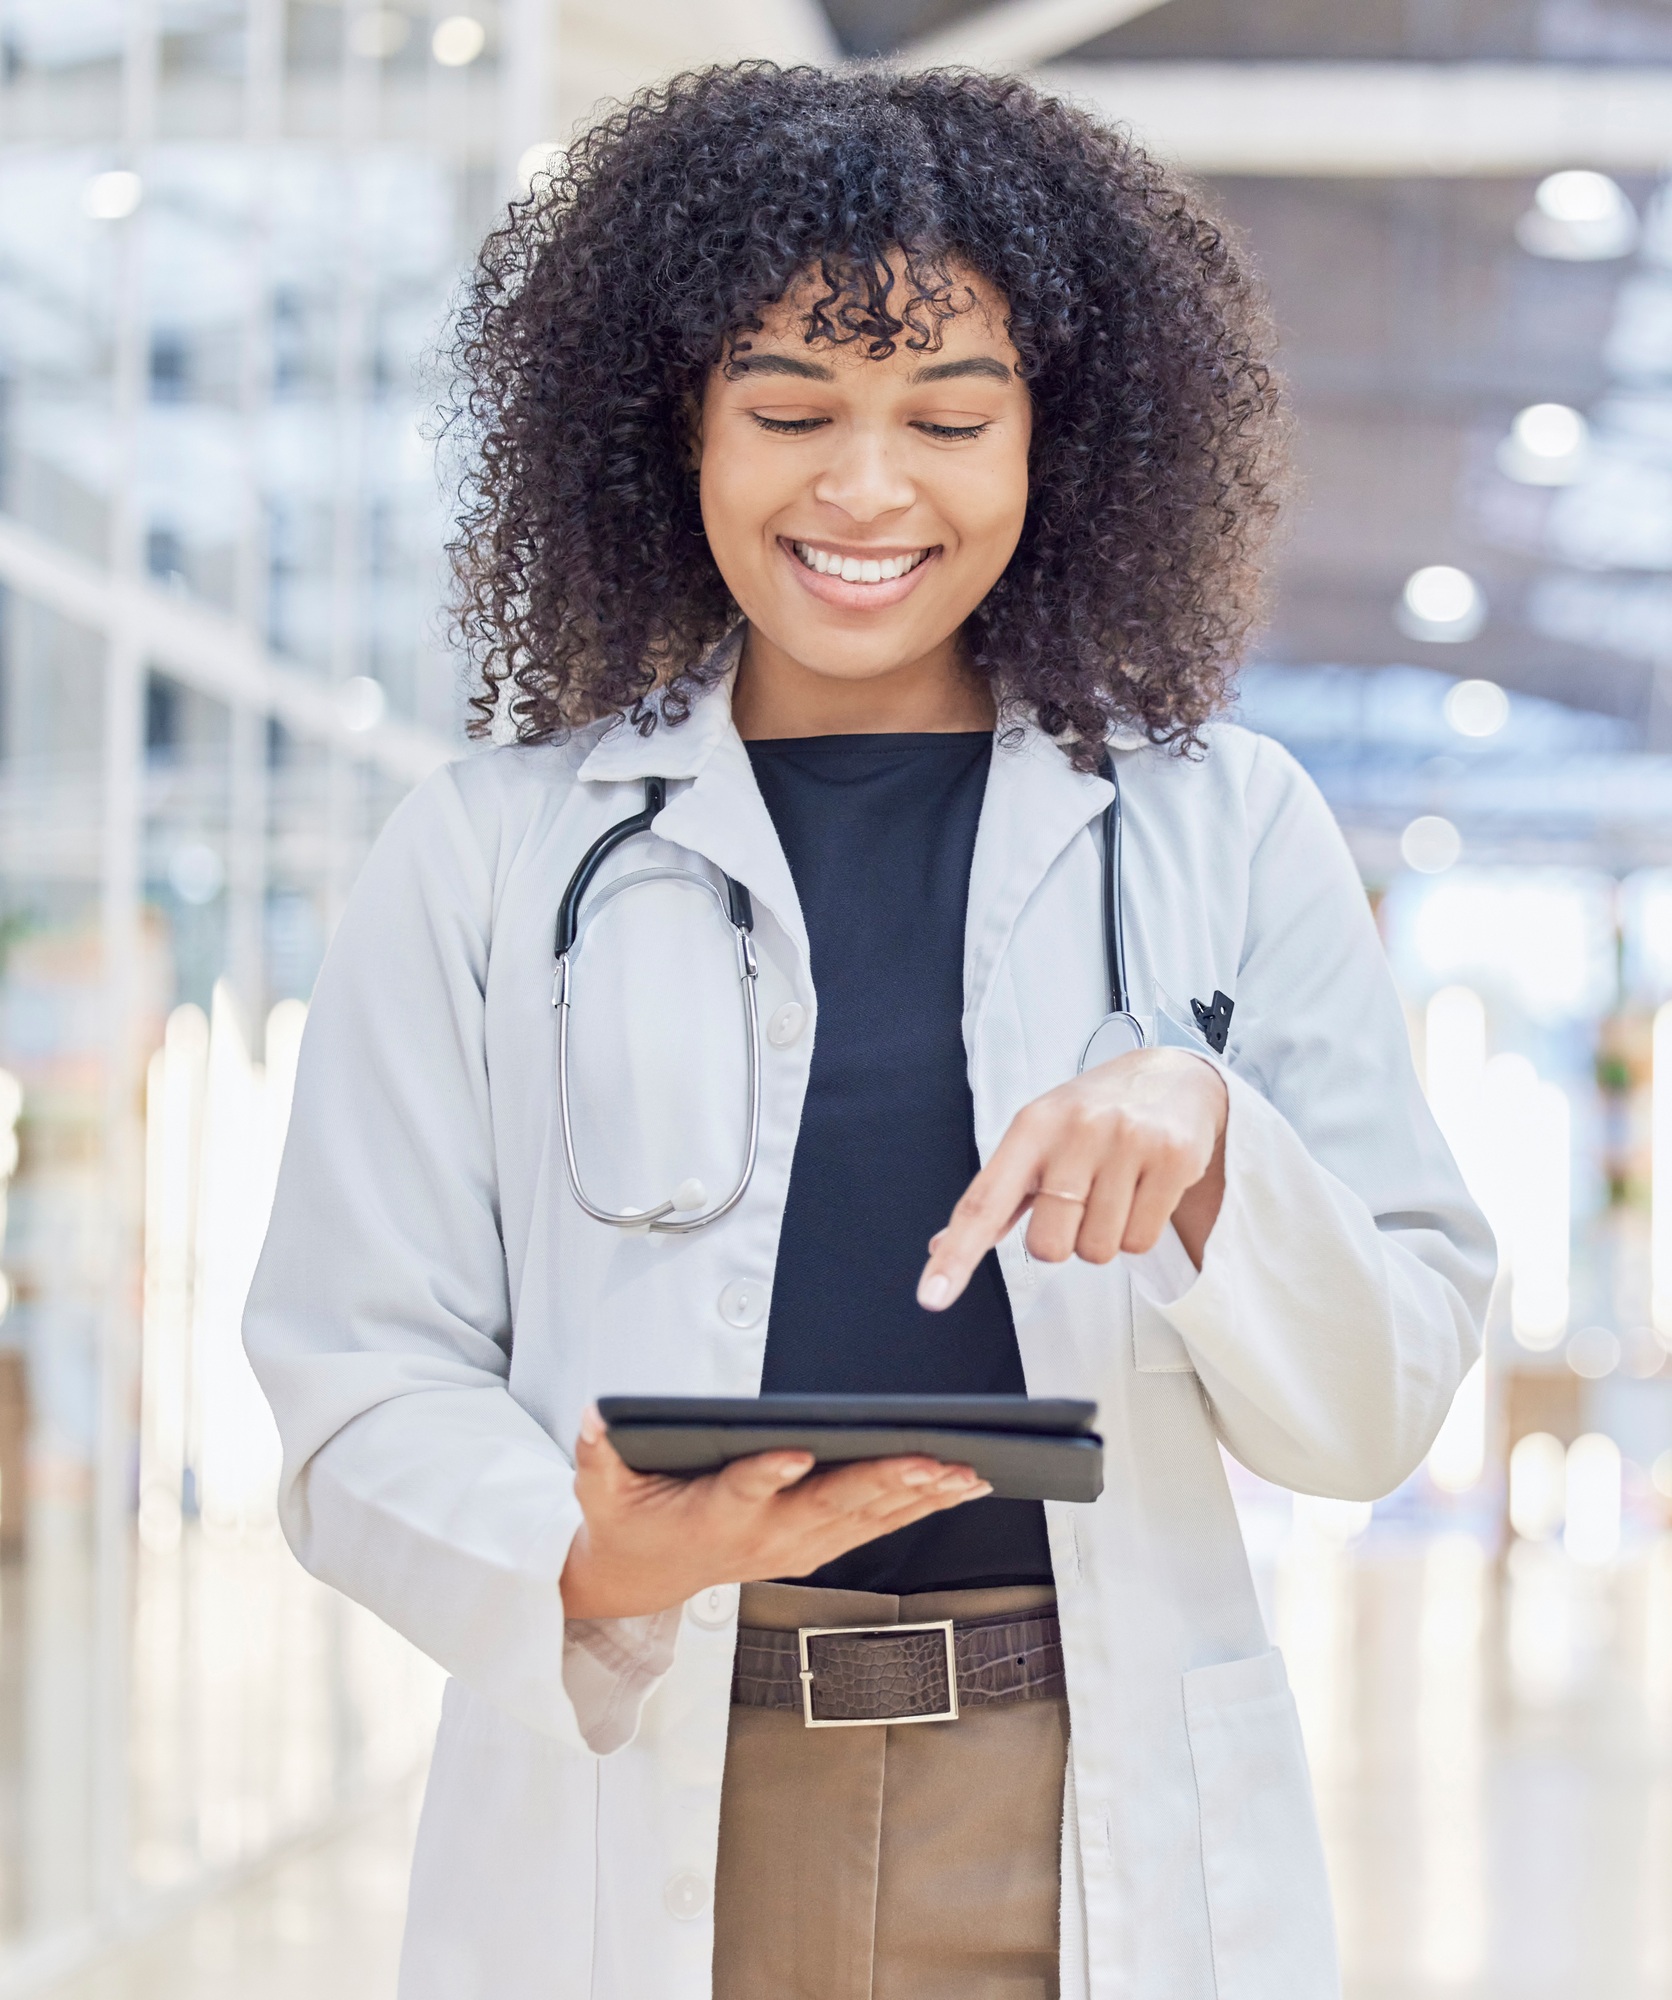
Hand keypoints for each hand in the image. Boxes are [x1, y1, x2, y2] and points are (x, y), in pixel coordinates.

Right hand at [560, 1406, 992, 1618]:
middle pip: (828, 1505)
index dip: (768, 1473)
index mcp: (714, 1513)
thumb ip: (599, 1454)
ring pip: (866, 1519)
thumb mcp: (601, 1487)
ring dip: (918, 1496)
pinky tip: (960, 1485)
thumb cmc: (630, 1520)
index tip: (795, 1452)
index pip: (743, 1489)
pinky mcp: (817, 1548)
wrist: (643, 1577)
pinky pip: (876, 1526)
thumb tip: (594, 1419)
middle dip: (882, 1482)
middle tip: (929, 1459)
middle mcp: (766, 1535)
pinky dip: (920, 1506)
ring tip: (966, 1470)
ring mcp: (797, 1547)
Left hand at [916, 1046, 1227, 1311]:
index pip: (984, 1201)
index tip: (932, 1296)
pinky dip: (1137, 1232)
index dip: (957, 1253)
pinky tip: (1143, 1191)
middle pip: (1049, 1246)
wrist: (1174, 1076)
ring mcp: (1127, 1142)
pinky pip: (1140, 1242)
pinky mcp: (1172, 1160)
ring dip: (1103, 1235)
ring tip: (1117, 1189)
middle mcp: (1076, 1131)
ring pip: (1097, 1250)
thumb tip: (941, 1246)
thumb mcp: (1039, 1138)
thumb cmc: (1093, 1116)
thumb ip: (996, 1197)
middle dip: (1063, 1239)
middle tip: (1082, 1199)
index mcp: (1032, 1127)